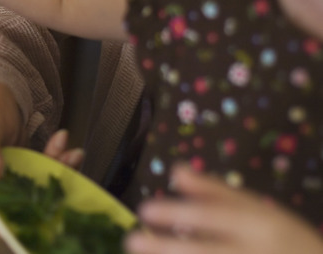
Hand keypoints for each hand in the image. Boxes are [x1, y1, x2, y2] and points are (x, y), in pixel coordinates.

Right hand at [0, 80, 83, 233]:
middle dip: (34, 194)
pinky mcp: (0, 195)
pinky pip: (27, 195)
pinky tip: (65, 155)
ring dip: (48, 182)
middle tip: (65, 164)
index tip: (34, 205)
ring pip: (18, 204)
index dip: (2, 215)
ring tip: (68, 155)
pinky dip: (50, 176)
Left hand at [126, 165, 322, 253]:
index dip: (176, 213)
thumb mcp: (259, 210)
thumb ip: (216, 192)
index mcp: (260, 225)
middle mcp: (254, 253)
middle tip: (130, 241)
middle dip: (164, 249)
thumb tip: (176, 171)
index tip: (143, 210)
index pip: (213, 216)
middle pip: (205, 252)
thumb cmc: (286, 241)